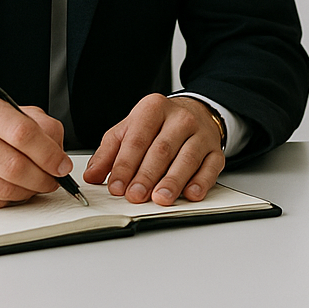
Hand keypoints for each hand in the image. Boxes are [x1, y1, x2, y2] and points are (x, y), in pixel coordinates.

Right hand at [0, 92, 69, 207]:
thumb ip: (35, 123)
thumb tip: (59, 152)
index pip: (22, 132)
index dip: (49, 153)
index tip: (62, 165)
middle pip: (14, 165)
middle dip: (42, 178)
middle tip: (52, 181)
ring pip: (3, 188)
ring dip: (26, 192)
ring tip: (31, 186)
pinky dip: (5, 201)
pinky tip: (7, 192)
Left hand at [83, 94, 223, 204]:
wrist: (195, 113)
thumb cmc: (158, 125)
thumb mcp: (128, 130)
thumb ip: (108, 152)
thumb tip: (92, 175)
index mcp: (153, 108)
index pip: (137, 139)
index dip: (126, 164)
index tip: (117, 186)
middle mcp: (180, 118)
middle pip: (162, 149)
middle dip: (147, 175)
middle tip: (136, 196)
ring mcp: (201, 134)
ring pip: (187, 158)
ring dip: (173, 181)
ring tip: (161, 198)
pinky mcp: (216, 150)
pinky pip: (211, 167)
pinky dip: (201, 182)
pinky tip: (191, 194)